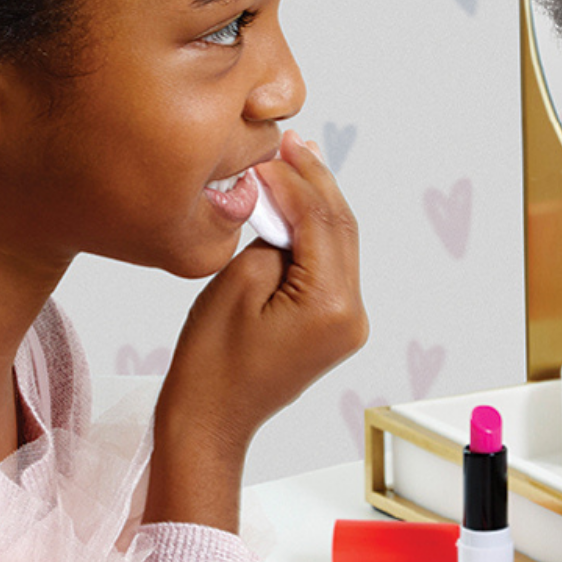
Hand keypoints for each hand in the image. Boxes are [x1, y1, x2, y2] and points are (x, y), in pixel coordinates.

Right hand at [147, 129, 366, 529]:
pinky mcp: (332, 325)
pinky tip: (294, 205)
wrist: (209, 420)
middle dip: (315, 181)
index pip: (321, 220)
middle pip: (341, 227)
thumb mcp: (235, 283)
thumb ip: (269, 234)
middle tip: (291, 141)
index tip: (270, 149)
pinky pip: (329, 265)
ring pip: (339, 243)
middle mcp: (352, 315)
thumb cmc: (211, 366)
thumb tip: (282, 199)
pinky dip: (313, 232)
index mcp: (332, 306)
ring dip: (316, 202)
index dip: (295, 178)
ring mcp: (347, 323)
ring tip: (294, 159)